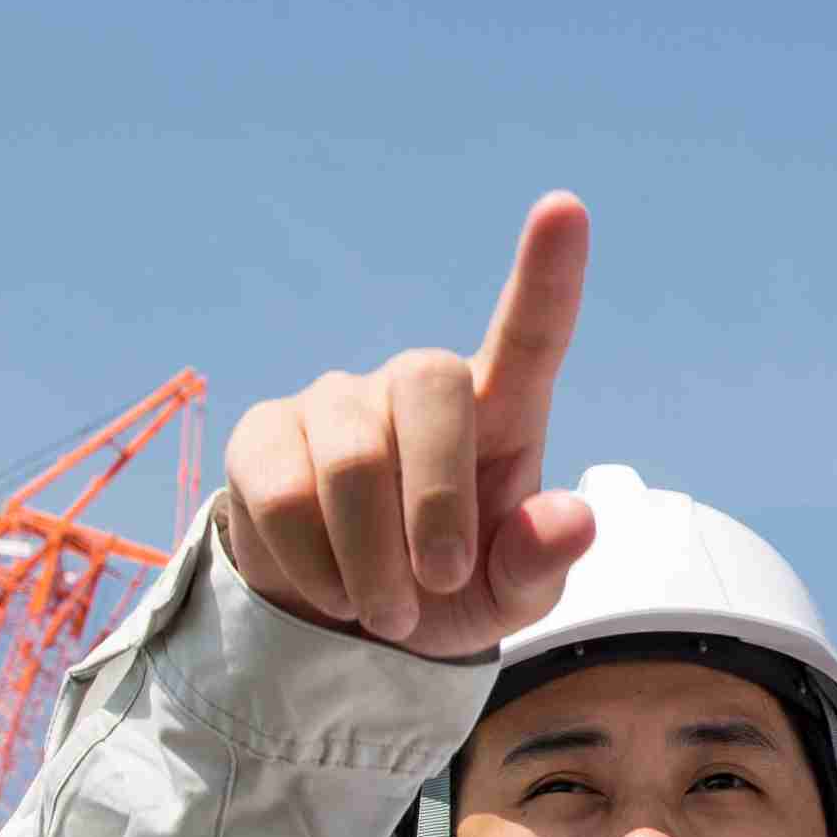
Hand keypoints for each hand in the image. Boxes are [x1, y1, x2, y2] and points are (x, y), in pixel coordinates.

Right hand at [221, 192, 597, 657]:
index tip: (565, 207)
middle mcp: (416, 385)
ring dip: (372, 562)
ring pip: (351, 461)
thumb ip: (539, 563)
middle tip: (436, 587)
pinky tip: (329, 589)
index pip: (529, 332)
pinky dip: (313, 566)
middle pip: (428, 385)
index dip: (547, 274)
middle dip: (436, 505)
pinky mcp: (263, 434)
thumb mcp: (508, 599)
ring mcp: (335, 401)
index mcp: (499, 411)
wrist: (347, 628)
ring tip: (384, 612)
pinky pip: (281, 496)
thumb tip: (572, 519)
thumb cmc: (448, 593)